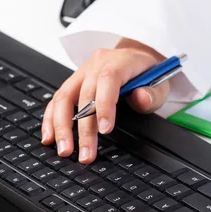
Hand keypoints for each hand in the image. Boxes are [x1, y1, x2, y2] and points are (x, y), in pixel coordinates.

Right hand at [41, 38, 167, 163]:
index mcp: (121, 61)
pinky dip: (52, 119)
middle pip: (84, 94)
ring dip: (61, 126)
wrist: (137, 58)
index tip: (104, 130)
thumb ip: (152, 94)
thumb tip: (141, 99)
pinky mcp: (73, 81)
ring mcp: (83, 72)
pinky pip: (58, 99)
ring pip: (64, 97)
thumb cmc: (148, 74)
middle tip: (85, 153)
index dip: (105, 105)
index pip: (108, 80)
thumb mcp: (160, 83)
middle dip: (83, 128)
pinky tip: (50, 137)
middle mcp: (98, 63)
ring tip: (64, 149)